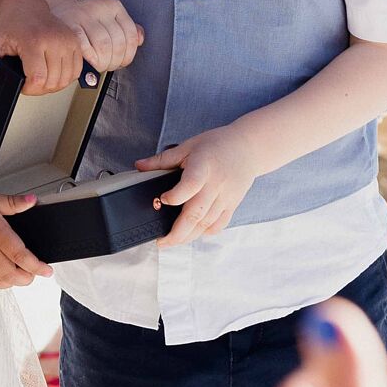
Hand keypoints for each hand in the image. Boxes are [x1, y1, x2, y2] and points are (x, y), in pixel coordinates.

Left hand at [0, 0, 84, 95]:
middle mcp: (54, 40)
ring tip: (40, 76)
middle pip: (53, 82)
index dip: (29, 89)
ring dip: (53, 84)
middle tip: (29, 79)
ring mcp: (67, 40)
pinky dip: (66, 77)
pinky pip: (76, 70)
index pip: (38, 79)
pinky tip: (53, 72)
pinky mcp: (75, 41)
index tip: (22, 83)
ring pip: (66, 79)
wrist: (25, 5)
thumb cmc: (8, 25)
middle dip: (40, 88)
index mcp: (34, 41)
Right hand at [50, 0, 143, 74]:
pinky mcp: (69, 27)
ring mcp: (82, 16)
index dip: (128, 54)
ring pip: (103, 47)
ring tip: (99, 65)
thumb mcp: (109, 20)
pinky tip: (88, 60)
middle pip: (117, 43)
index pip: (130, 34)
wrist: (59, 14)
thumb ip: (126, 29)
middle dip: (114, 61)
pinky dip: (89, 59)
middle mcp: (98, 7)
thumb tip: (140, 38)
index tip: (122, 61)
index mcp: (113, 6)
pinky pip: (85, 48)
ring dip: (103, 63)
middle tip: (108, 66)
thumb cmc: (86, 23)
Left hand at [137, 123, 260, 242]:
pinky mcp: (232, 205)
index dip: (174, 197)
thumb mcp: (188, 146)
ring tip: (172, 240)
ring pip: (206, 224)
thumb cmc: (216, 144)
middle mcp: (216, 184)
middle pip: (196, 214)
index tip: (162, 199)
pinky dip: (205, 232)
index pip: (189, 186)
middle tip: (161, 241)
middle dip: (176, 233)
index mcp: (203, 166)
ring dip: (188, 236)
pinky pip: (219, 225)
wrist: (248, 147)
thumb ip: (163, 159)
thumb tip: (139, 166)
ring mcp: (226, 197)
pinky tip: (194, 232)